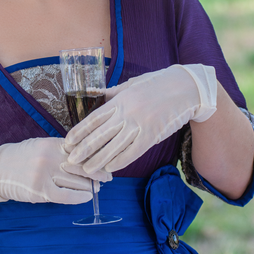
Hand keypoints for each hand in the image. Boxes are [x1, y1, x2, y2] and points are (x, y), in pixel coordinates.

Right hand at [0, 137, 110, 204]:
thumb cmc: (21, 157)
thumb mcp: (40, 145)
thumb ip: (61, 149)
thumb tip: (85, 156)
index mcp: (51, 144)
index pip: (80, 150)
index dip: (95, 156)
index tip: (106, 159)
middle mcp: (49, 158)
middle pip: (82, 166)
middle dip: (97, 172)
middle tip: (108, 177)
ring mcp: (45, 175)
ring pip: (76, 182)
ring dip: (90, 186)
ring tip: (97, 187)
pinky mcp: (40, 191)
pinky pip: (66, 196)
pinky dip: (79, 197)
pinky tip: (87, 197)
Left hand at [63, 64, 216, 172]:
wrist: (186, 89)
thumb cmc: (157, 84)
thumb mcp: (131, 84)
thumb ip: (111, 93)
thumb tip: (93, 93)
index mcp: (119, 100)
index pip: (93, 119)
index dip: (79, 132)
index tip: (68, 141)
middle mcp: (126, 113)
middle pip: (99, 135)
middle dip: (83, 149)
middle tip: (70, 160)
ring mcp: (139, 125)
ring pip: (113, 146)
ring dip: (98, 159)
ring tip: (87, 169)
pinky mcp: (152, 135)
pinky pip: (132, 151)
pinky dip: (120, 161)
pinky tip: (110, 168)